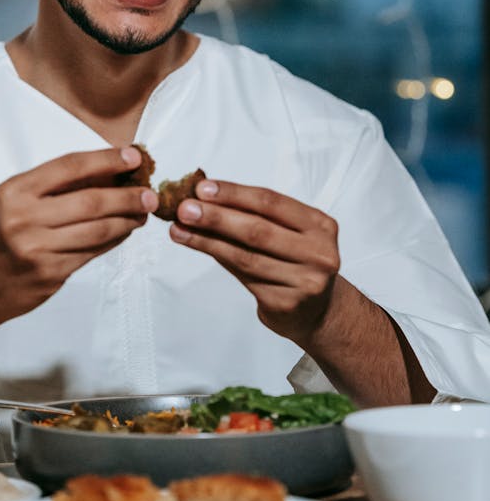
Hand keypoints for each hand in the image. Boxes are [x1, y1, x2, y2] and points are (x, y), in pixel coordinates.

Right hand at [0, 146, 156, 329]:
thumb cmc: (0, 235)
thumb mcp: (14, 201)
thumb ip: (54, 187)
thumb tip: (108, 171)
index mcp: (14, 191)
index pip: (69, 167)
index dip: (105, 160)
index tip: (133, 156)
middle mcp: (24, 218)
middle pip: (90, 201)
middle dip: (126, 196)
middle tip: (149, 194)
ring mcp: (37, 249)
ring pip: (97, 230)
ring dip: (126, 221)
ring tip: (142, 213)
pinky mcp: (50, 274)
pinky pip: (92, 252)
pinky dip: (113, 240)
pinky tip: (123, 232)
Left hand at [169, 180, 339, 346]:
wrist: (317, 312)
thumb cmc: (294, 261)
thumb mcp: (287, 233)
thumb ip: (253, 215)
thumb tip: (203, 196)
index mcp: (320, 225)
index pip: (271, 202)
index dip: (234, 193)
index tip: (202, 188)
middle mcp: (319, 253)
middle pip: (258, 229)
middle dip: (216, 217)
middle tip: (184, 208)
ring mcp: (305, 282)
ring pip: (245, 256)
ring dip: (206, 239)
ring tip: (179, 228)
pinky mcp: (285, 304)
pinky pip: (243, 276)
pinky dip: (215, 257)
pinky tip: (195, 245)